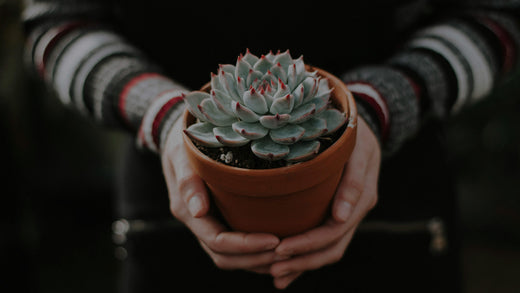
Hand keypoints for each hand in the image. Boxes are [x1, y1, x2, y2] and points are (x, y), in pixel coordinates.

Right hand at [161, 117, 280, 272]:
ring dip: (258, 261)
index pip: (217, 241)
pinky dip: (256, 254)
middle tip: (289, 252)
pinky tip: (279, 248)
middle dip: (256, 259)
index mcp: (187, 210)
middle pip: (225, 257)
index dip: (246, 246)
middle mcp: (197, 222)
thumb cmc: (183, 140)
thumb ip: (189, 181)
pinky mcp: (219, 218)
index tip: (275, 240)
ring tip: (288, 255)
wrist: (180, 135)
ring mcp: (208, 223)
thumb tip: (198, 212)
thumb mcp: (182, 153)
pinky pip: (236, 247)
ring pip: (231, 257)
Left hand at [270, 117, 380, 288]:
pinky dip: (308, 256)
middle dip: (302, 261)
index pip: (334, 231)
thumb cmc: (354, 130)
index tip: (280, 249)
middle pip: (331, 247)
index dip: (307, 244)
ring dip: (304, 264)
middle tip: (273, 268)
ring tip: (276, 275)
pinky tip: (288, 268)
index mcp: (362, 197)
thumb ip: (352, 182)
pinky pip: (326, 241)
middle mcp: (356, 211)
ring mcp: (349, 214)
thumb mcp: (357, 148)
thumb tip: (340, 218)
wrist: (363, 128)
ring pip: (329, 250)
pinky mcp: (339, 214)